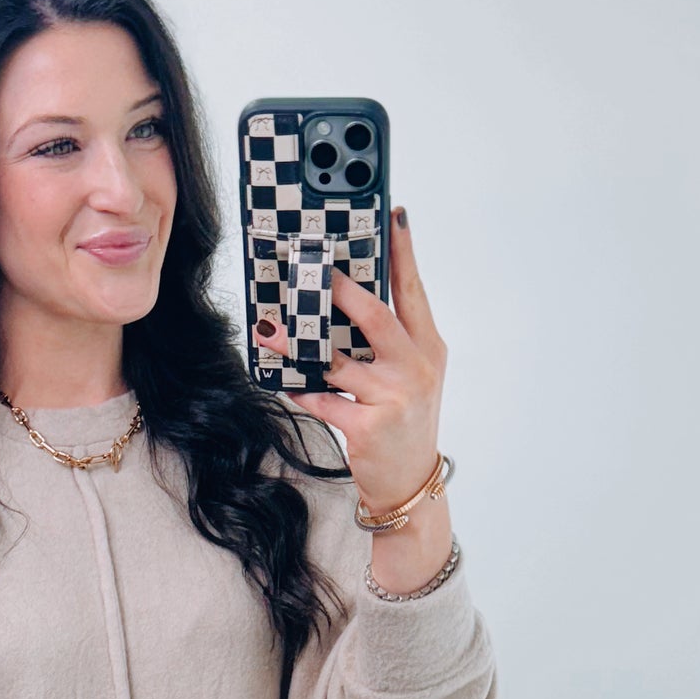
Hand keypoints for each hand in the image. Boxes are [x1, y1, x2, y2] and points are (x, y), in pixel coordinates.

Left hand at [253, 206, 447, 517]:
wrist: (411, 482)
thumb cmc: (405, 422)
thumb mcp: (411, 376)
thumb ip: (389, 341)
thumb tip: (345, 300)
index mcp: (428, 347)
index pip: (413, 291)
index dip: (403, 252)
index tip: (393, 216)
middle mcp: (416, 368)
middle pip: (376, 316)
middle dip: (340, 290)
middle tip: (313, 268)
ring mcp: (394, 398)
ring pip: (338, 360)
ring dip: (299, 343)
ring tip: (270, 330)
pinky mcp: (368, 426)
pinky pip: (323, 400)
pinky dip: (300, 390)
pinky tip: (282, 380)